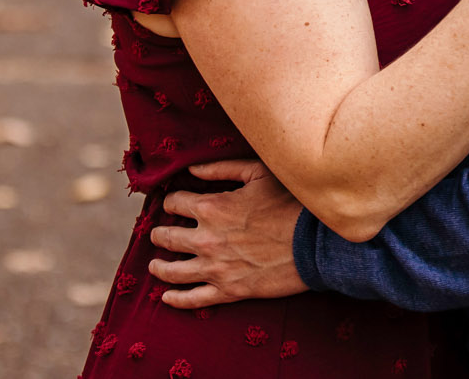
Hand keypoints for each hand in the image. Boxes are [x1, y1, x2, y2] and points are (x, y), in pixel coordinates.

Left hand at [148, 160, 307, 307]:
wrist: (314, 242)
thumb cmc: (290, 202)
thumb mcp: (258, 173)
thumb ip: (221, 169)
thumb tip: (192, 170)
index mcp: (211, 208)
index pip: (174, 203)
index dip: (171, 201)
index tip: (173, 203)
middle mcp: (206, 239)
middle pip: (166, 238)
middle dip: (159, 234)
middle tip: (158, 235)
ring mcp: (215, 268)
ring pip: (173, 271)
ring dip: (159, 267)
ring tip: (155, 266)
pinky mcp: (228, 291)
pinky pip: (193, 299)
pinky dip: (176, 299)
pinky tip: (166, 296)